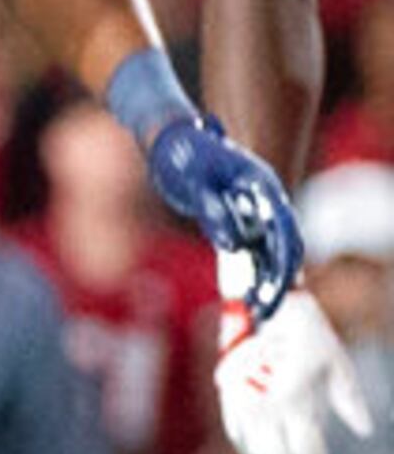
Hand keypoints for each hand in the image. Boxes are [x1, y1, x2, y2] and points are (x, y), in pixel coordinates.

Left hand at [148, 113, 302, 320]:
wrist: (170, 140)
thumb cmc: (182, 155)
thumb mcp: (195, 184)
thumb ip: (215, 212)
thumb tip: (235, 244)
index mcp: (260, 185)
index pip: (283, 228)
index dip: (283, 260)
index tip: (275, 288)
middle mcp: (263, 200)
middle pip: (283, 245)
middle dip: (278, 280)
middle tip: (265, 313)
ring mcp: (251, 210)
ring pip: (269, 252)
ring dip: (265, 281)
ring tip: (257, 314)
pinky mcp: (236, 219)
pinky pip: (252, 251)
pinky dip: (251, 273)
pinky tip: (245, 298)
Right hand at [218, 288, 374, 453]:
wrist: (258, 304)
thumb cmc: (306, 332)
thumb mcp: (337, 362)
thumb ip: (350, 398)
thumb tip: (364, 431)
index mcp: (291, 400)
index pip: (307, 453)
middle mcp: (262, 408)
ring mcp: (240, 406)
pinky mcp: (228, 400)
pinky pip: (240, 440)